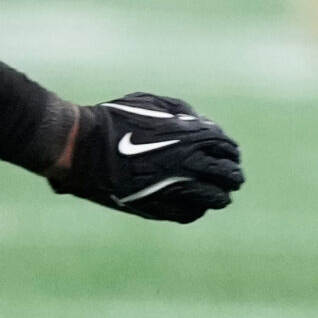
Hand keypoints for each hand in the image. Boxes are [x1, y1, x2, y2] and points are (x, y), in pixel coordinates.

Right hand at [51, 94, 243, 223]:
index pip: (226, 147)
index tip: (231, 155)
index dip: (231, 152)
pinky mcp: (158, 208)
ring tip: (221, 195)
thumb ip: (182, 113)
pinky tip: (196, 205)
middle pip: (227, 174)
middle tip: (233, 178)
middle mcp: (188, 163)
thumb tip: (204, 124)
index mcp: (190, 136)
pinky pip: (189, 213)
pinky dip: (197, 209)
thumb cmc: (115, 120)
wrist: (84, 148)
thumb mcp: (152, 103)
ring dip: (220, 195)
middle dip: (232, 175)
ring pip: (213, 198)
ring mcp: (174, 188)